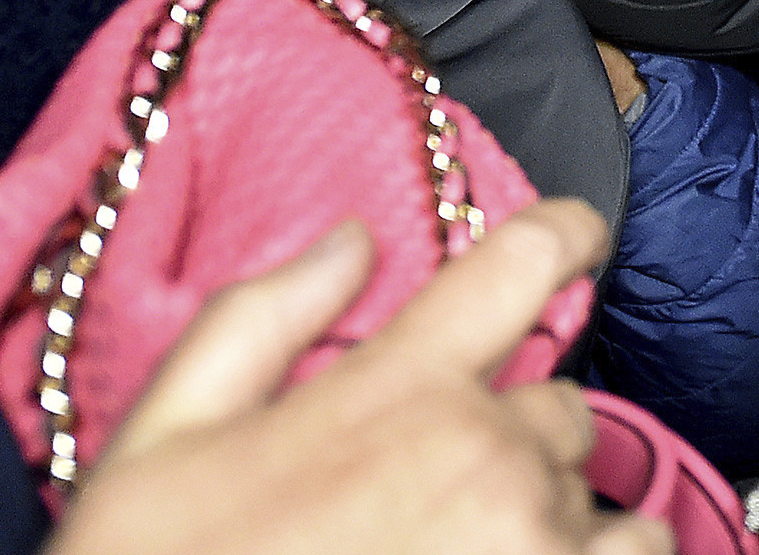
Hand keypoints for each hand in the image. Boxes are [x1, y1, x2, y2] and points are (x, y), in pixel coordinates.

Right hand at [54, 201, 662, 554]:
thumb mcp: (162, 446)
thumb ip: (259, 322)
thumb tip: (351, 244)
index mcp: (398, 390)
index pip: (520, 262)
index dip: (564, 233)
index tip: (580, 236)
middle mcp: (487, 452)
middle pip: (558, 405)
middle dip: (508, 441)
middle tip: (424, 505)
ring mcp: (535, 539)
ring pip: (597, 494)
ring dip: (550, 518)